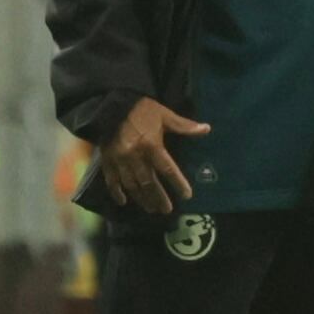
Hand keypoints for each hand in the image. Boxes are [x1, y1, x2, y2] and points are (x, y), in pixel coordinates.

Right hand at [103, 98, 209, 214]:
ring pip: (132, 185)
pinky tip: (123, 202)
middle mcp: (135, 156)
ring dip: (142, 199)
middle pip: (149, 182)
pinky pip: (111, 181)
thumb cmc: (142, 110)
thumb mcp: (165, 115)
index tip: (187, 195)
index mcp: (151, 145)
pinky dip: (116, 193)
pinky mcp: (107, 161)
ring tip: (151, 209)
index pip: (168, 169)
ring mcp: (119, 160)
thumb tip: (207, 129)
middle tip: (167, 210)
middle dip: (158, 198)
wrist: (113, 104)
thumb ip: (184, 126)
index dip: (178, 183)